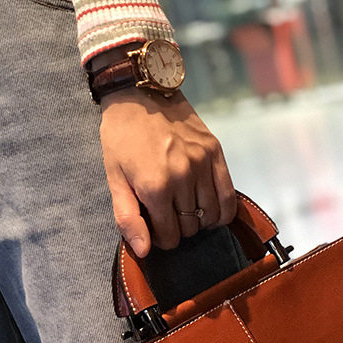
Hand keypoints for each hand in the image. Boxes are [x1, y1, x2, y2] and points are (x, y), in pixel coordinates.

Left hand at [98, 88, 235, 256]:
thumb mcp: (114, 178)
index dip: (162, 239)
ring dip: (199, 220)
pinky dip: (222, 211)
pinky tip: (211, 213)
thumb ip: (128, 217)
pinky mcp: (215, 152)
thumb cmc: (122, 136)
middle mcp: (182, 177)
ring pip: (209, 215)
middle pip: (190, 227)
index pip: (169, 236)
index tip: (156, 229)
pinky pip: (228, 196)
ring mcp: (202, 164)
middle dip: (179, 228)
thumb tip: (144, 251)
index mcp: (155, 187)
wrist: (139, 92)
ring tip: (187, 210)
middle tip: (169, 215)